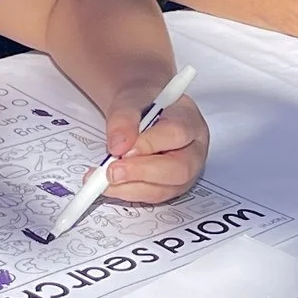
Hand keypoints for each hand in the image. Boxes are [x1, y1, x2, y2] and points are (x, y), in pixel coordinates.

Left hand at [103, 92, 208, 207]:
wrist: (142, 113)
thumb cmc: (143, 105)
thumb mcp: (129, 100)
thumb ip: (123, 120)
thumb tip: (118, 146)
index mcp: (190, 121)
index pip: (176, 134)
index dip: (149, 144)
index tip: (122, 149)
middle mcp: (194, 150)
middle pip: (178, 169)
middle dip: (141, 173)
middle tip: (111, 171)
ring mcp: (185, 173)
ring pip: (164, 189)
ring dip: (130, 187)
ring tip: (103, 179)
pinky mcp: (169, 187)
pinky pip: (151, 196)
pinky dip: (127, 192)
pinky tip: (110, 184)